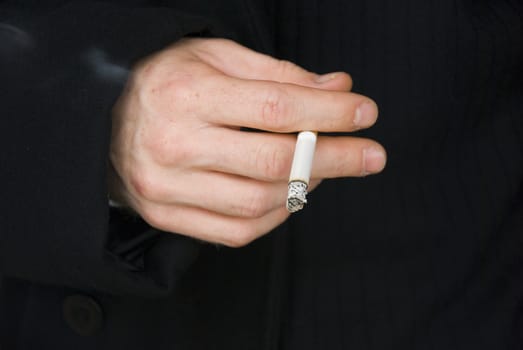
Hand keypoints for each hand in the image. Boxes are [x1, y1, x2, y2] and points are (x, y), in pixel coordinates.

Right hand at [109, 38, 385, 246]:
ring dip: (306, 188)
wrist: (102, 119)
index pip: (275, 108)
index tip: (366, 114)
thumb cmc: (166, 80)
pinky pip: (235, 232)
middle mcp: (174, 144)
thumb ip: (279, 75)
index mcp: (187, 94)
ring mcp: (167, 187)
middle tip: (372, 155)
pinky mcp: (165, 215)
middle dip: (335, 159)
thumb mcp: (216, 58)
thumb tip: (338, 91)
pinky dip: (275, 217)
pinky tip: (291, 196)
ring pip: (258, 203)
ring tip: (325, 169)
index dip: (329, 114)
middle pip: (274, 162)